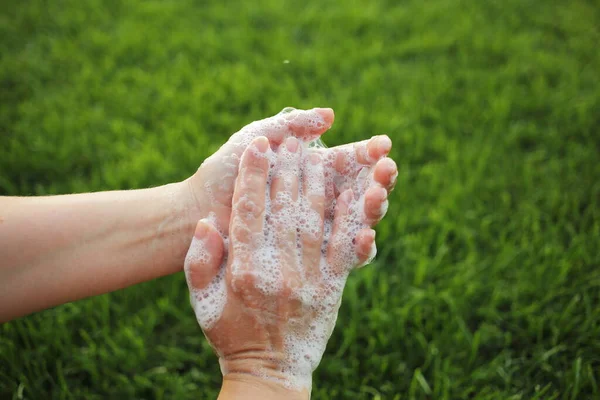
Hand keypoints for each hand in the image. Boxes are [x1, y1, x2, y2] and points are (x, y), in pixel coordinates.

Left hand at [182, 108, 396, 239]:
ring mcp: (318, 228)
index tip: (383, 145)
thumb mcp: (254, 140)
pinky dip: (359, 247)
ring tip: (376, 197)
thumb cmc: (223, 173)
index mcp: (310, 170)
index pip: (350, 160)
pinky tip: (366, 236)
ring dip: (374, 208)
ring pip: (359, 220)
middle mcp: (320, 198)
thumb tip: (331, 116)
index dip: (369, 153)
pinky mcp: (311, 257)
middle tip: (387, 170)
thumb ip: (289, 124)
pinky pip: (343, 255)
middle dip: (380, 179)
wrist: (196, 212)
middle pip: (363, 189)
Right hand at [184, 135, 394, 394]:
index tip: (258, 147)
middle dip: (289, 171)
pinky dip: (349, 218)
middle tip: (292, 142)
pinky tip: (353, 192)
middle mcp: (277, 269)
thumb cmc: (231, 333)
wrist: (270, 370)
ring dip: (318, 184)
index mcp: (244, 269)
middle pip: (285, 209)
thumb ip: (200, 261)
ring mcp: (308, 278)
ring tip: (319, 155)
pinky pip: (342, 246)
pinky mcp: (331, 286)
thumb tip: (206, 224)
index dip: (253, 176)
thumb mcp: (203, 301)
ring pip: (315, 221)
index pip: (248, 211)